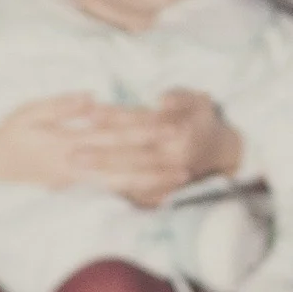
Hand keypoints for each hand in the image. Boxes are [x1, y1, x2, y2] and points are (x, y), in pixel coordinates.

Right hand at [0, 90, 241, 209]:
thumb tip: (92, 98)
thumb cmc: (3, 138)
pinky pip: (107, 194)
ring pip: (119, 183)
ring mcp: (74, 183)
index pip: (111, 134)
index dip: (141, 129)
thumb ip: (59, 106)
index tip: (168, 125)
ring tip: (180, 180)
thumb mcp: (26, 112)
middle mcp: (74, 166)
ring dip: (151, 182)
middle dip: (156, 160)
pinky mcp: (73, 192)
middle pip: (122, 162)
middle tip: (188, 158)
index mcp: (66, 142)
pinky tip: (153, 195)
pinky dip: (131, 195)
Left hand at [63, 89, 242, 210]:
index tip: (89, 115)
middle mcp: (171, 159)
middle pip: (130, 155)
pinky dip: (111, 189)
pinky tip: (87, 184)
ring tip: (73, 167)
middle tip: (71, 152)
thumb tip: (161, 100)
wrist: (221, 153)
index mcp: (178, 135)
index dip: (114, 119)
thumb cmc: (203, 120)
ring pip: (129, 176)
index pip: (140, 124)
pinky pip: (134, 194)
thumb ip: (181, 97)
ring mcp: (165, 180)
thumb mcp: (199, 101)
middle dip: (100, 154)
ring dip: (101, 173)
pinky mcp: (160, 193)